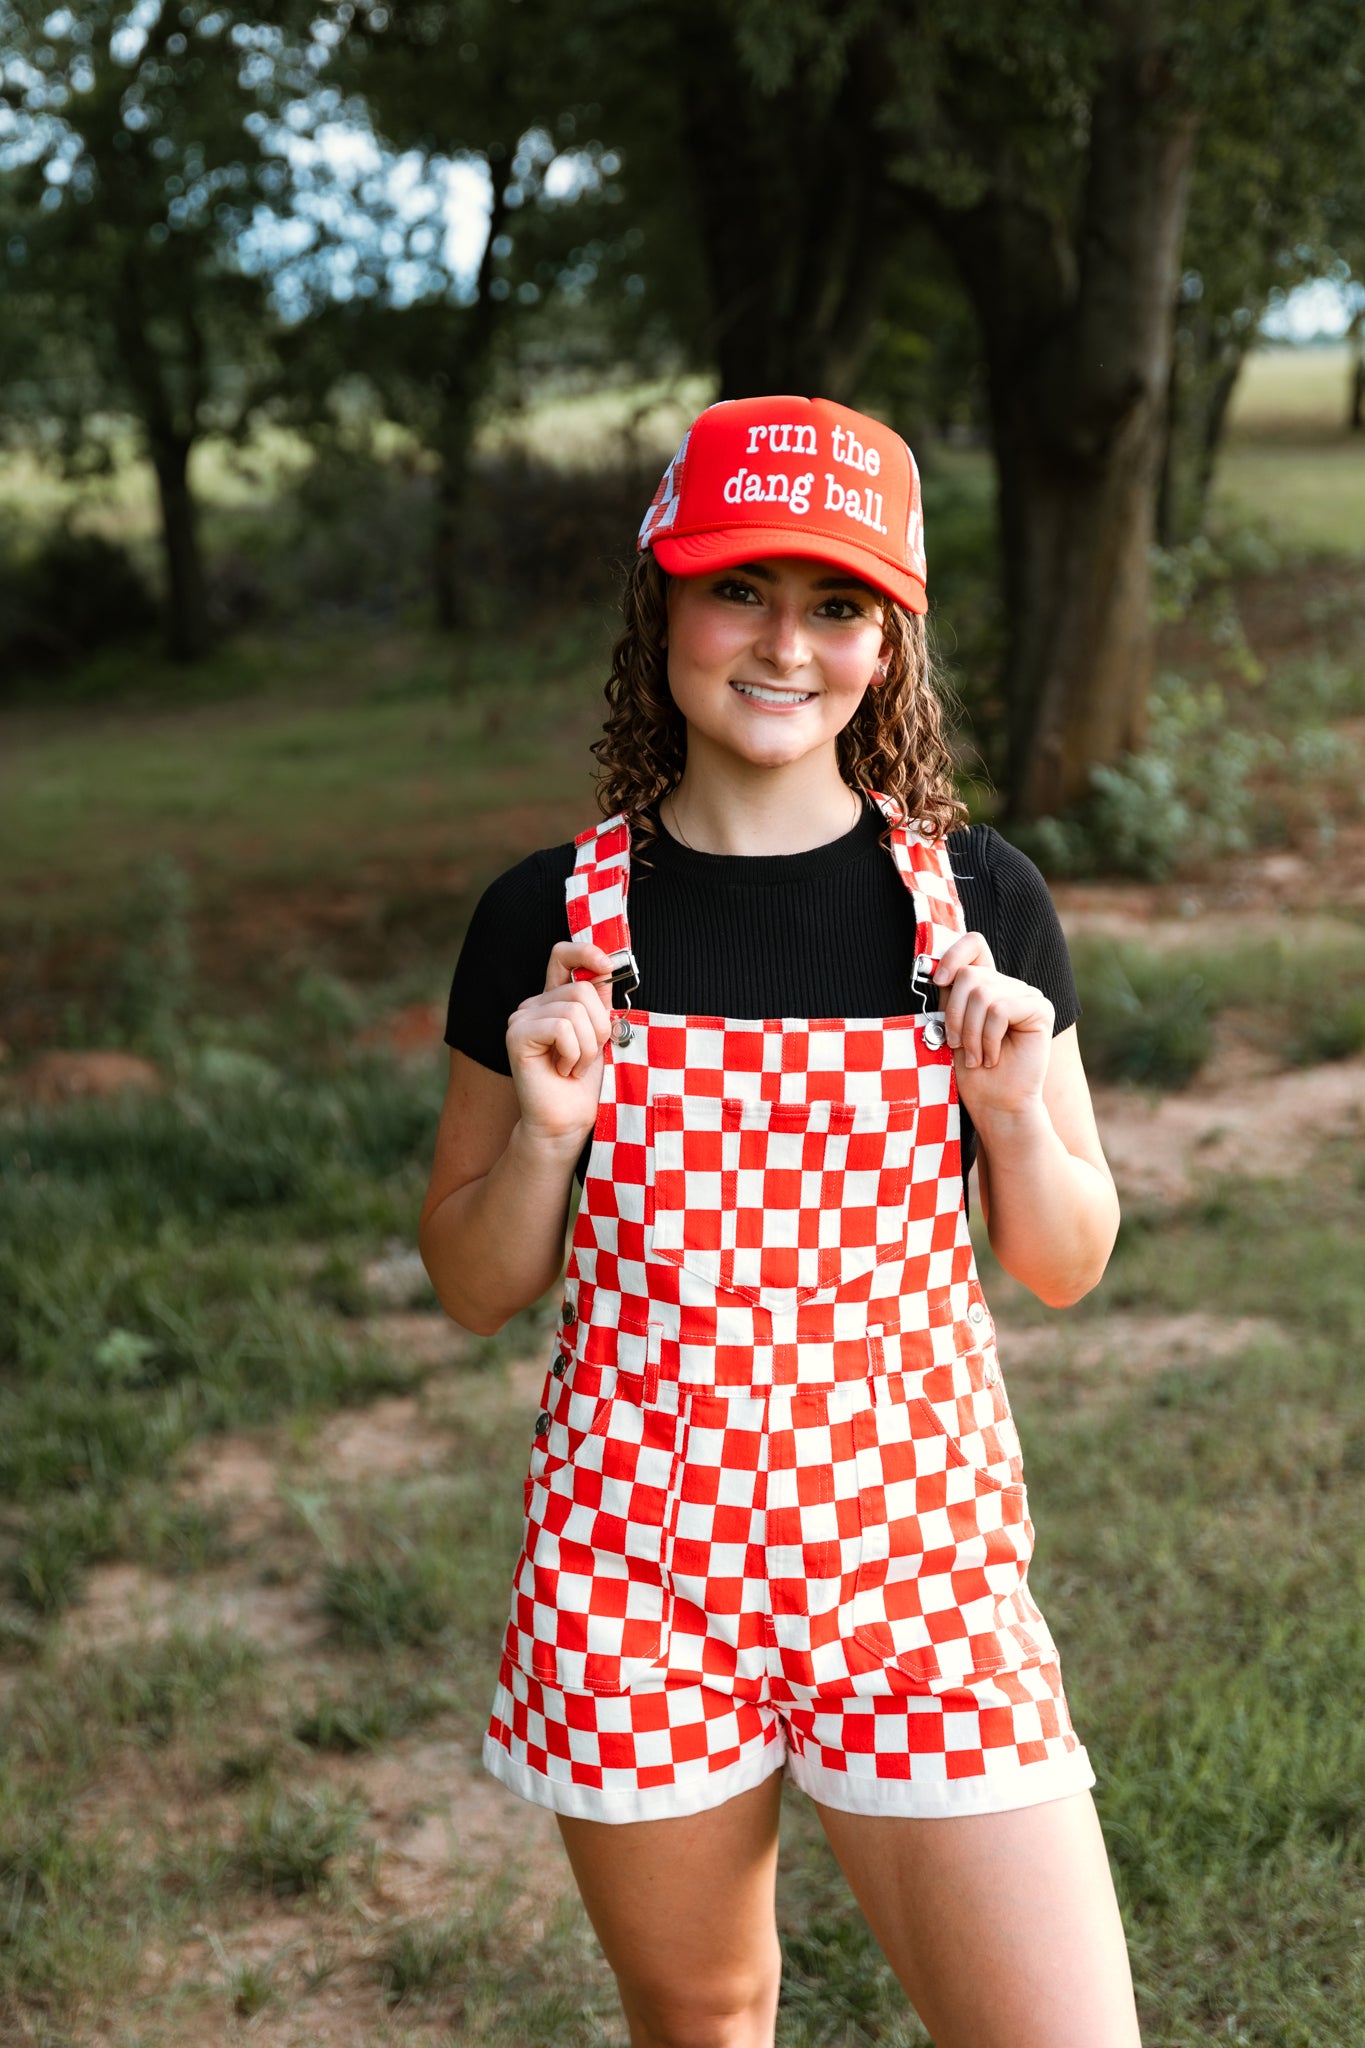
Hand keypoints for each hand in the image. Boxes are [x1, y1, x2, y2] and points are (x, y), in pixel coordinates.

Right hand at [505, 941, 614, 1149]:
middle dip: (598, 1028)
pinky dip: (572, 1053)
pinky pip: (561, 1028)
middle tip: (587, 1057)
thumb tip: (607, 968)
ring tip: (574, 1067)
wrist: (566, 1121)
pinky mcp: (517, 1036)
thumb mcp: (599, 1035)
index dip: (586, 951)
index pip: (562, 955)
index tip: (607, 966)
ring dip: (587, 1046)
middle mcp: (533, 1005)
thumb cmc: (583, 1083)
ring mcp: (521, 1019)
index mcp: (554, 1001)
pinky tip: (562, 1070)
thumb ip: (599, 1002)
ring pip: (574, 1010)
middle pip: (581, 989)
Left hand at [933, 932, 1053, 1123]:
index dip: (953, 954)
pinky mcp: (1040, 1009)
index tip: (939, 982)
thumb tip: (936, 969)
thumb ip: (950, 994)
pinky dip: (988, 1038)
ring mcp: (1027, 995)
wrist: (995, 1104)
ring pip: (982, 993)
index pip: (974, 944)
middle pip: (969, 974)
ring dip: (971, 1033)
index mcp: (987, 985)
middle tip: (958, 1046)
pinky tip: (992, 1058)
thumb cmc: (971, 1071)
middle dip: (955, 1016)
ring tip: (976, 1056)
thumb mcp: (950, 1025)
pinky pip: (1000, 1010)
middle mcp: (1008, 985)